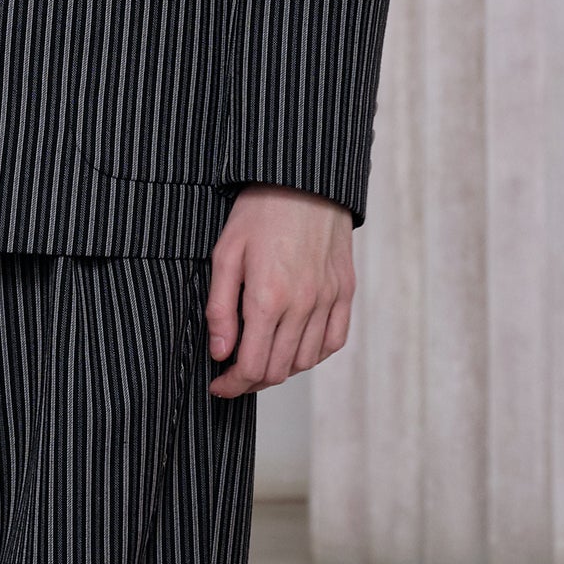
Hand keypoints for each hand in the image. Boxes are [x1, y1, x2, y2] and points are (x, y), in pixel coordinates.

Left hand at [204, 183, 354, 396]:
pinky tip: (296, 345)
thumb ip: (220, 308)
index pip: (251, 366)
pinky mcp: (344, 291)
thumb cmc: (259, 210)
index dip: (232, 385)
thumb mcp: (226, 253)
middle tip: (233, 372)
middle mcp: (302, 306)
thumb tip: (220, 353)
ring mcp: (327, 300)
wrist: (303, 178)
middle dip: (251, 380)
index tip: (218, 384)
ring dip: (281, 368)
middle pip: (278, 370)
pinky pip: (334, 341)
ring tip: (261, 355)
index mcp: (268, 298)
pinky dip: (314, 353)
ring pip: (306, 361)